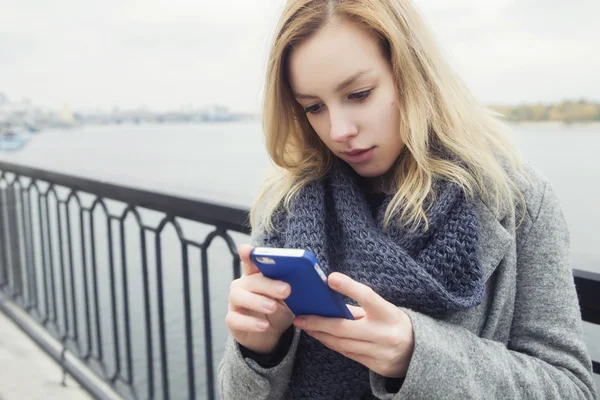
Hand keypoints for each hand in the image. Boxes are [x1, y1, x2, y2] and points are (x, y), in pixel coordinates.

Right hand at [225, 244, 294, 353]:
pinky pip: (236, 319)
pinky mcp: (232, 320)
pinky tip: (264, 326)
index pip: (250, 262)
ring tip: (273, 307)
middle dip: (268, 284)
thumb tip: (299, 282)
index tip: (248, 249)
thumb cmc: (278, 311)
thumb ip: (288, 288)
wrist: (270, 335)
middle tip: (286, 290)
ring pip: (238, 296)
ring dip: (257, 301)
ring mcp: (235, 302)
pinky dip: (250, 322)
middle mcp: (242, 286)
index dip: (248, 255)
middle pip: (251, 280)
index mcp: (256, 275)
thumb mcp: (286, 300)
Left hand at [293, 272, 413, 377]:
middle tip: (301, 318)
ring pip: (342, 344)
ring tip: (307, 327)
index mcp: (388, 314)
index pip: (368, 298)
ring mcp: (381, 353)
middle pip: (345, 328)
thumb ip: (359, 306)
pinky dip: (333, 345)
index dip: (349, 287)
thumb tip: (330, 300)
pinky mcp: (377, 366)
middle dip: (319, 323)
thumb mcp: (383, 310)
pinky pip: (348, 354)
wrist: (419, 352)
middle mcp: (385, 334)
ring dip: (321, 335)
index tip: (331, 278)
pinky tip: (322, 337)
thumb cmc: (394, 323)